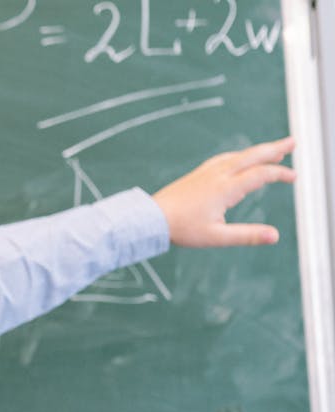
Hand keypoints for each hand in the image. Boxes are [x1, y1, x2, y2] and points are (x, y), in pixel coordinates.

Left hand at [153, 137, 295, 247]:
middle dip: (274, 148)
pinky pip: (224, 158)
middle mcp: (218, 175)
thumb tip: (275, 236)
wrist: (151, 217)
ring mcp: (206, 172)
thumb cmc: (181, 228)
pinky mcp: (198, 173)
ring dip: (258, 152)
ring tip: (273, 152)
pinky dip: (240, 155)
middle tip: (292, 142)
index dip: (279, 174)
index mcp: (225, 188)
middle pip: (251, 156)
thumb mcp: (217, 237)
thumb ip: (247, 236)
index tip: (294, 177)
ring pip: (238, 156)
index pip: (260, 174)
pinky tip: (241, 159)